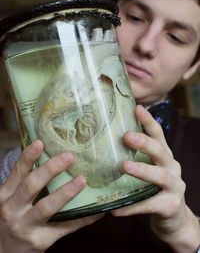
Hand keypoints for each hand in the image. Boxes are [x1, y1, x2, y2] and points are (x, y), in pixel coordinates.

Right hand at [0, 140, 101, 252]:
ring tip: (82, 180)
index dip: (28, 156)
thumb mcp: (11, 198)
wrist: (3, 251)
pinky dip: (81, 219)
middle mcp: (13, 210)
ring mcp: (25, 227)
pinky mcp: (40, 241)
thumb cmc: (13, 216)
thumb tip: (51, 157)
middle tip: (69, 156)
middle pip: (31, 186)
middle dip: (50, 169)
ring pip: (46, 207)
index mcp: (7, 195)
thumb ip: (24, 181)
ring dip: (66, 192)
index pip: (18, 172)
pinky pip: (64, 228)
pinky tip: (96, 211)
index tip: (40, 142)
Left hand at [111, 105, 199, 252]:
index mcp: (164, 156)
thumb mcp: (150, 169)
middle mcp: (172, 167)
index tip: (137, 108)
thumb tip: (109, 142)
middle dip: (144, 142)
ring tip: (124, 166)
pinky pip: (150, 205)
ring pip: (160, 176)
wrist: (173, 219)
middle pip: (160, 151)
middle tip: (127, 136)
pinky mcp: (170, 206)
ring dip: (142, 170)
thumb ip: (137, 157)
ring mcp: (175, 187)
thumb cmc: (155, 189)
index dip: (148, 121)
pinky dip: (133, 207)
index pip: (158, 135)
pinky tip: (116, 209)